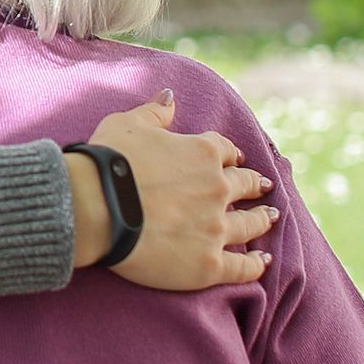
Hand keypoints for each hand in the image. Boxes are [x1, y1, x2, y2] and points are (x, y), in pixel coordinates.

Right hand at [72, 90, 275, 287]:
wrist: (95, 208)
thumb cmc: (108, 162)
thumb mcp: (128, 124)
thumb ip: (155, 112)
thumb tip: (171, 95)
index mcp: (203, 153)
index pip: (225, 151)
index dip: (230, 155)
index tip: (235, 160)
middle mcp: (217, 188)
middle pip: (244, 185)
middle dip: (254, 184)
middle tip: (263, 188)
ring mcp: (216, 228)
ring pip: (250, 224)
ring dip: (261, 219)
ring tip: (269, 217)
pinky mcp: (208, 264)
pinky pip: (242, 268)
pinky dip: (255, 265)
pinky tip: (262, 261)